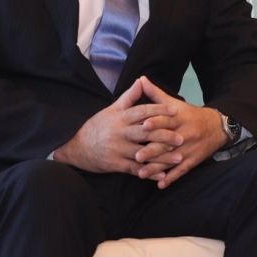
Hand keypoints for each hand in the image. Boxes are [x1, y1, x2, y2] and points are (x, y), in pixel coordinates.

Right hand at [52, 77, 183, 175]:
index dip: (159, 111)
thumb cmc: (97, 126)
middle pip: (145, 132)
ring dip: (162, 157)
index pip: (142, 112)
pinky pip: (134, 169)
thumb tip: (141, 80)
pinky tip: (162, 176)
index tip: (175, 111)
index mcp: (120, 117)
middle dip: (165, 135)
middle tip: (182, 138)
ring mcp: (117, 149)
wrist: (75, 146)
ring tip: (179, 158)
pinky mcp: (115, 164)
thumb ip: (129, 97)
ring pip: (143, 152)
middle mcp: (120, 133)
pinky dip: (149, 173)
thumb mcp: (111, 109)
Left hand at [136, 78, 227, 189]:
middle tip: (137, 156)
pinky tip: (161, 184)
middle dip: (153, 150)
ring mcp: (190, 148)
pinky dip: (172, 178)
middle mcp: (185, 133)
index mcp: (179, 118)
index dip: (156, 123)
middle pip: (167, 142)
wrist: (217, 127)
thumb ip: (155, 94)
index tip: (143, 126)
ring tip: (142, 173)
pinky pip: (182, 170)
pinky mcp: (194, 160)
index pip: (166, 120)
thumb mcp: (175, 103)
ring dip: (157, 167)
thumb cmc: (190, 114)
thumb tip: (140, 79)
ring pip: (172, 159)